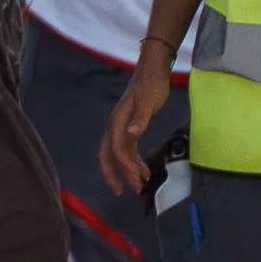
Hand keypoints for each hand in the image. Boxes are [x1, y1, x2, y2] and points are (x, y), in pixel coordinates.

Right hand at [98, 57, 174, 196]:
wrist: (153, 70)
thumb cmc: (151, 85)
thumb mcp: (148, 102)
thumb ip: (140, 119)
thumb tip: (130, 135)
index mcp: (118, 121)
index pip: (117, 148)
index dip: (125, 166)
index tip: (137, 179)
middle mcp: (115, 126)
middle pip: (107, 154)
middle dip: (113, 174)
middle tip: (123, 191)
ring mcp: (121, 127)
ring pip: (118, 154)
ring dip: (126, 170)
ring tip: (139, 185)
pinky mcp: (130, 126)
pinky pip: (127, 149)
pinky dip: (134, 161)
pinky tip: (145, 170)